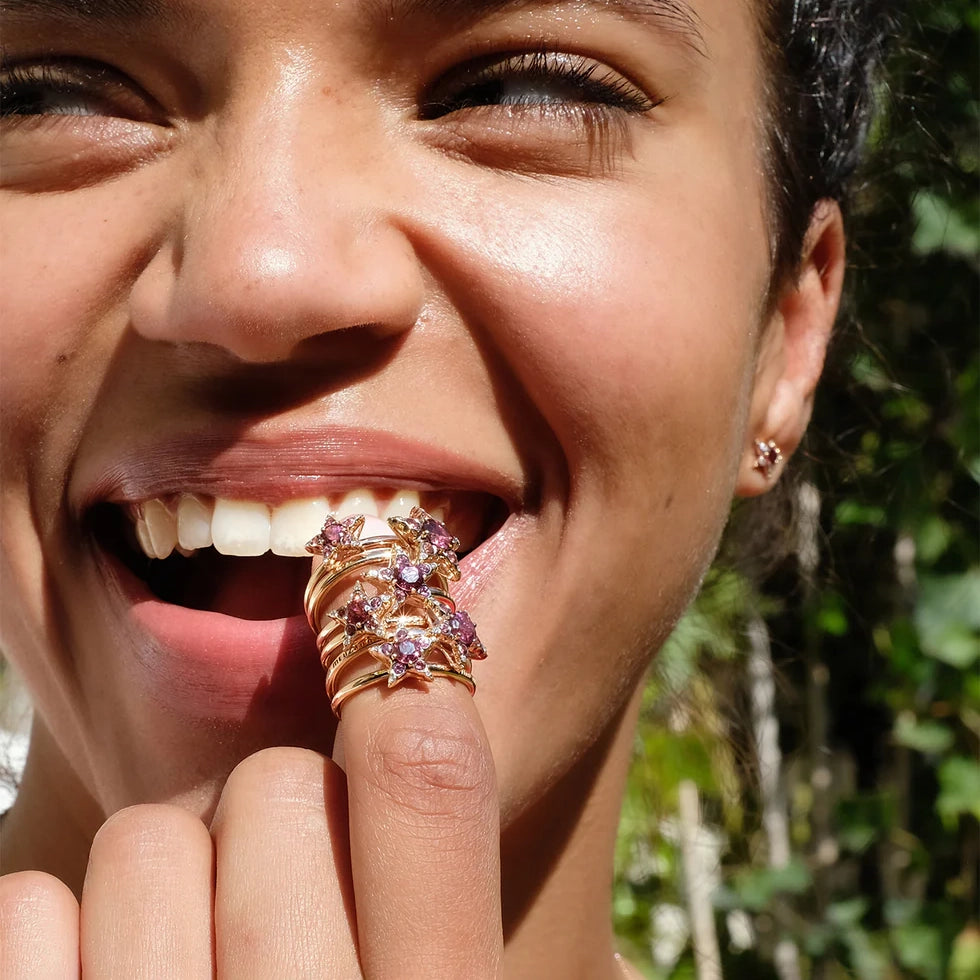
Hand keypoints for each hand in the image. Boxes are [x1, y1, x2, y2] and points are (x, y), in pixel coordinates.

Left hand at [0, 681, 502, 977]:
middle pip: (276, 788)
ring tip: (188, 963)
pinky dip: (53, 933)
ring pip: (147, 838)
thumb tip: (428, 696)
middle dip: (275, 810)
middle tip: (277, 892)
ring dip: (165, 875)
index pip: (428, 771)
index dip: (402, 664)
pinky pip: (25, 908)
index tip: (374, 617)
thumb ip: (435, 894)